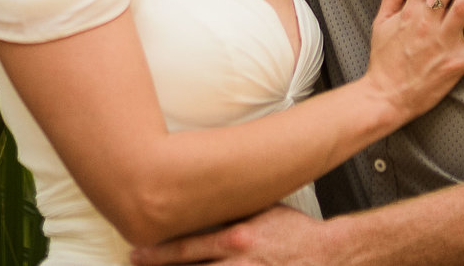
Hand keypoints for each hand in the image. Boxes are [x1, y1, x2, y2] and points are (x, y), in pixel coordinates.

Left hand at [128, 203, 334, 264]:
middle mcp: (238, 264)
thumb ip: (231, 213)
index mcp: (236, 238)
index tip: (135, 252)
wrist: (328, 254)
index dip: (157, 254)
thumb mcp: (261, 211)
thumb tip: (200, 203)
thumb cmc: (294, 231)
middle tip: (135, 262)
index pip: (187, 248)